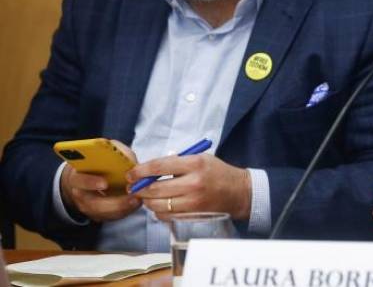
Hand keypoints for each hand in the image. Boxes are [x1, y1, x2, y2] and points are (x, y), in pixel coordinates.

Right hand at [60, 140, 140, 221]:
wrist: (87, 175)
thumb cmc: (98, 162)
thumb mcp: (104, 152)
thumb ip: (115, 152)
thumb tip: (129, 160)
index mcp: (77, 177)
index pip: (79, 180)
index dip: (90, 182)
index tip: (105, 183)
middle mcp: (80, 195)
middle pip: (94, 204)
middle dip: (114, 202)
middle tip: (132, 196)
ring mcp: (89, 207)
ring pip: (105, 213)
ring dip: (123, 208)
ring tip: (138, 199)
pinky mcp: (99, 214)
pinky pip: (112, 216)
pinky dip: (125, 210)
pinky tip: (136, 202)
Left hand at [128, 154, 250, 221]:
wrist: (238, 192)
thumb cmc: (216, 172)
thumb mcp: (200, 159)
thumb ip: (176, 163)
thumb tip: (148, 171)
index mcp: (195, 164)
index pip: (160, 166)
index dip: (141, 170)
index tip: (131, 174)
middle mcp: (193, 183)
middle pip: (155, 188)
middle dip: (139, 188)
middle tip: (133, 187)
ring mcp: (192, 202)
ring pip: (158, 205)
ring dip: (147, 201)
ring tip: (146, 196)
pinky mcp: (192, 215)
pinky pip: (166, 216)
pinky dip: (158, 211)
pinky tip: (160, 205)